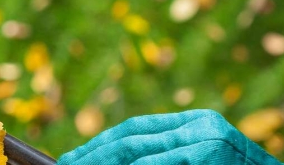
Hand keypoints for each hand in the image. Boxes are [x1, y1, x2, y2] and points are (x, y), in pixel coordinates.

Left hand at [57, 110, 283, 164]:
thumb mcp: (203, 162)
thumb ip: (168, 159)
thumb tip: (125, 161)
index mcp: (200, 123)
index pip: (139, 128)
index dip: (102, 143)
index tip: (75, 157)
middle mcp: (202, 126)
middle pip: (132, 139)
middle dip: (94, 155)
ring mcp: (207, 141)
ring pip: (138, 153)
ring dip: (103, 163)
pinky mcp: (207, 156)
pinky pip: (156, 164)